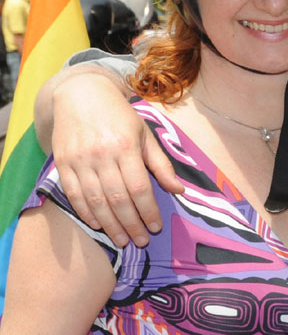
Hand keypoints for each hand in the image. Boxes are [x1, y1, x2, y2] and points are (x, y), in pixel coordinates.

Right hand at [48, 72, 182, 246]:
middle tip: (140, 241)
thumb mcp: (146, 134)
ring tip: (122, 240)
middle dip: (131, 224)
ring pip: (95, 201)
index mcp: (126, 146)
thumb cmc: (120, 116)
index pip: (139, 188)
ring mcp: (79, 160)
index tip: (156, 227)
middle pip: (117, 199)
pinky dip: (85, 213)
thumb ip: (161, 164)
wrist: (81, 94)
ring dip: (109, 225)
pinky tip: (97, 225)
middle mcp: (101, 155)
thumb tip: (179, 190)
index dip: (148, 211)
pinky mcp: (62, 163)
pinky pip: (73, 194)